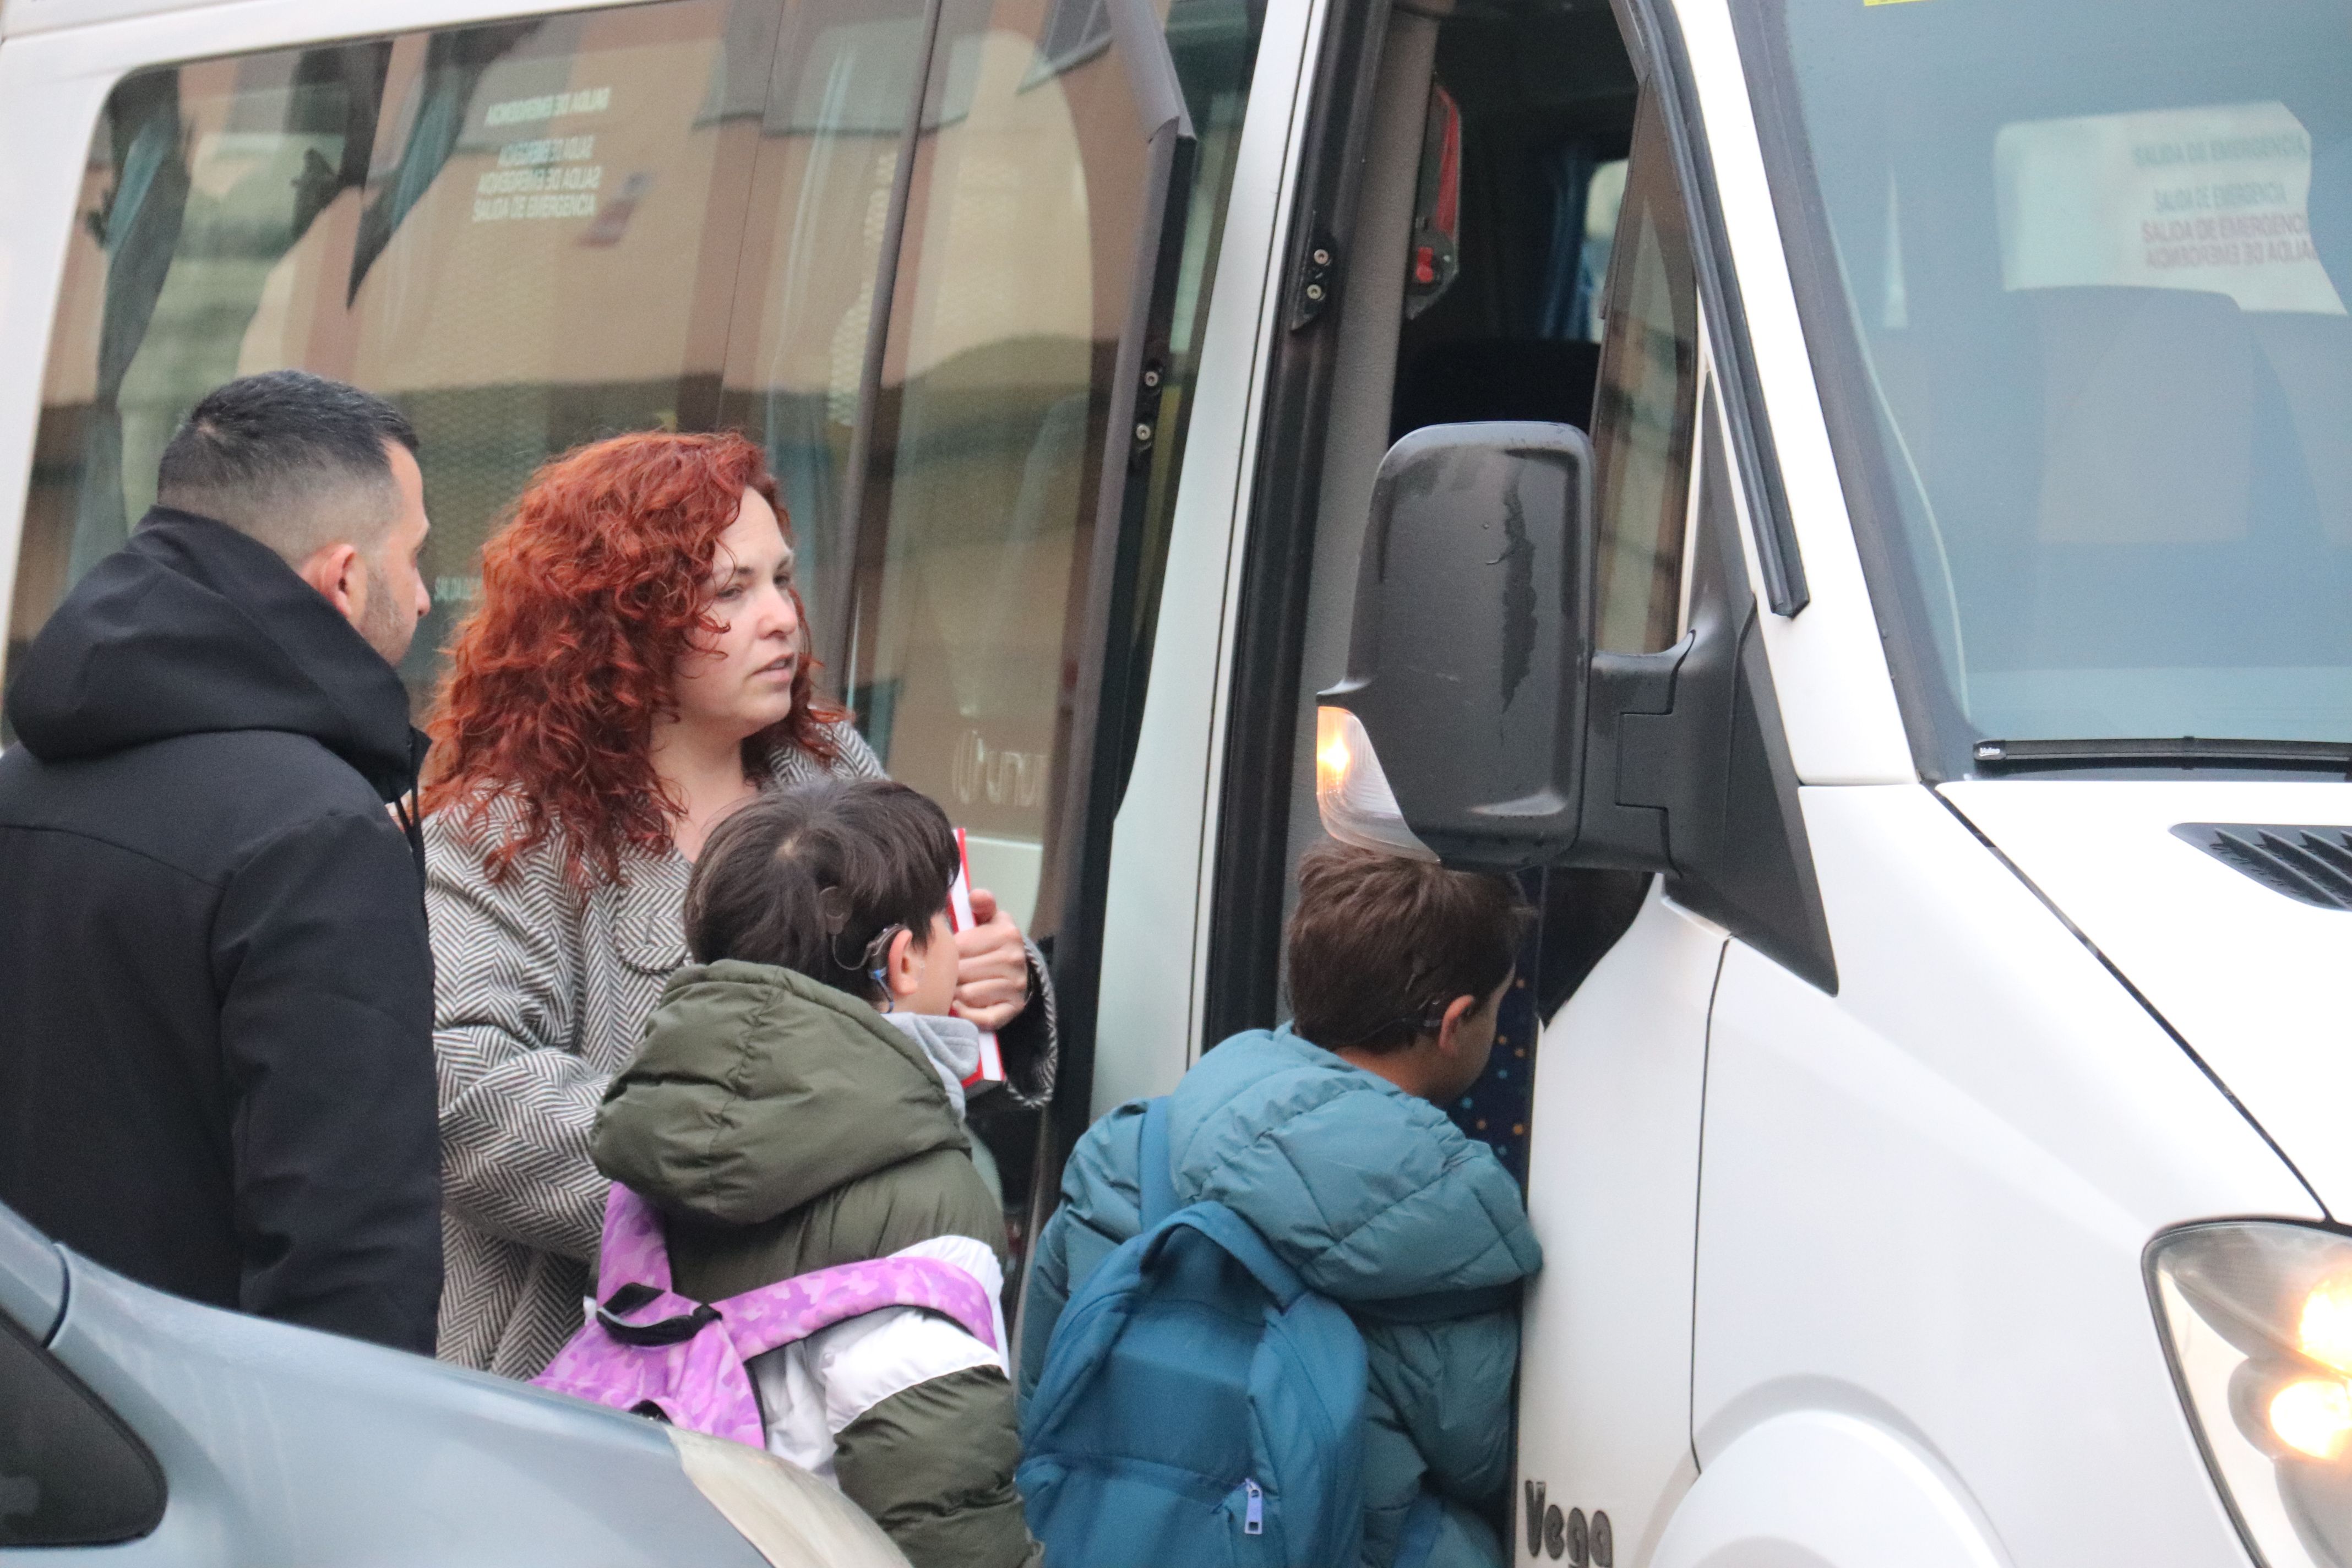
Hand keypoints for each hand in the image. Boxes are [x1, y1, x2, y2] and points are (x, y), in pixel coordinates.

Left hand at [953, 888, 1029, 1031]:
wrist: (1016, 974)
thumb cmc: (991, 945)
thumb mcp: (988, 920)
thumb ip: (981, 905)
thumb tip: (975, 895)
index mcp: (1007, 933)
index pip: (959, 946)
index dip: (948, 953)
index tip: (948, 955)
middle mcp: (1015, 959)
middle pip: (961, 972)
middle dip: (949, 975)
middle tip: (947, 976)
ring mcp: (1016, 986)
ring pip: (968, 994)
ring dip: (956, 994)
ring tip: (956, 988)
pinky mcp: (1013, 1009)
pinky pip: (982, 1017)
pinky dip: (967, 1014)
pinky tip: (962, 1006)